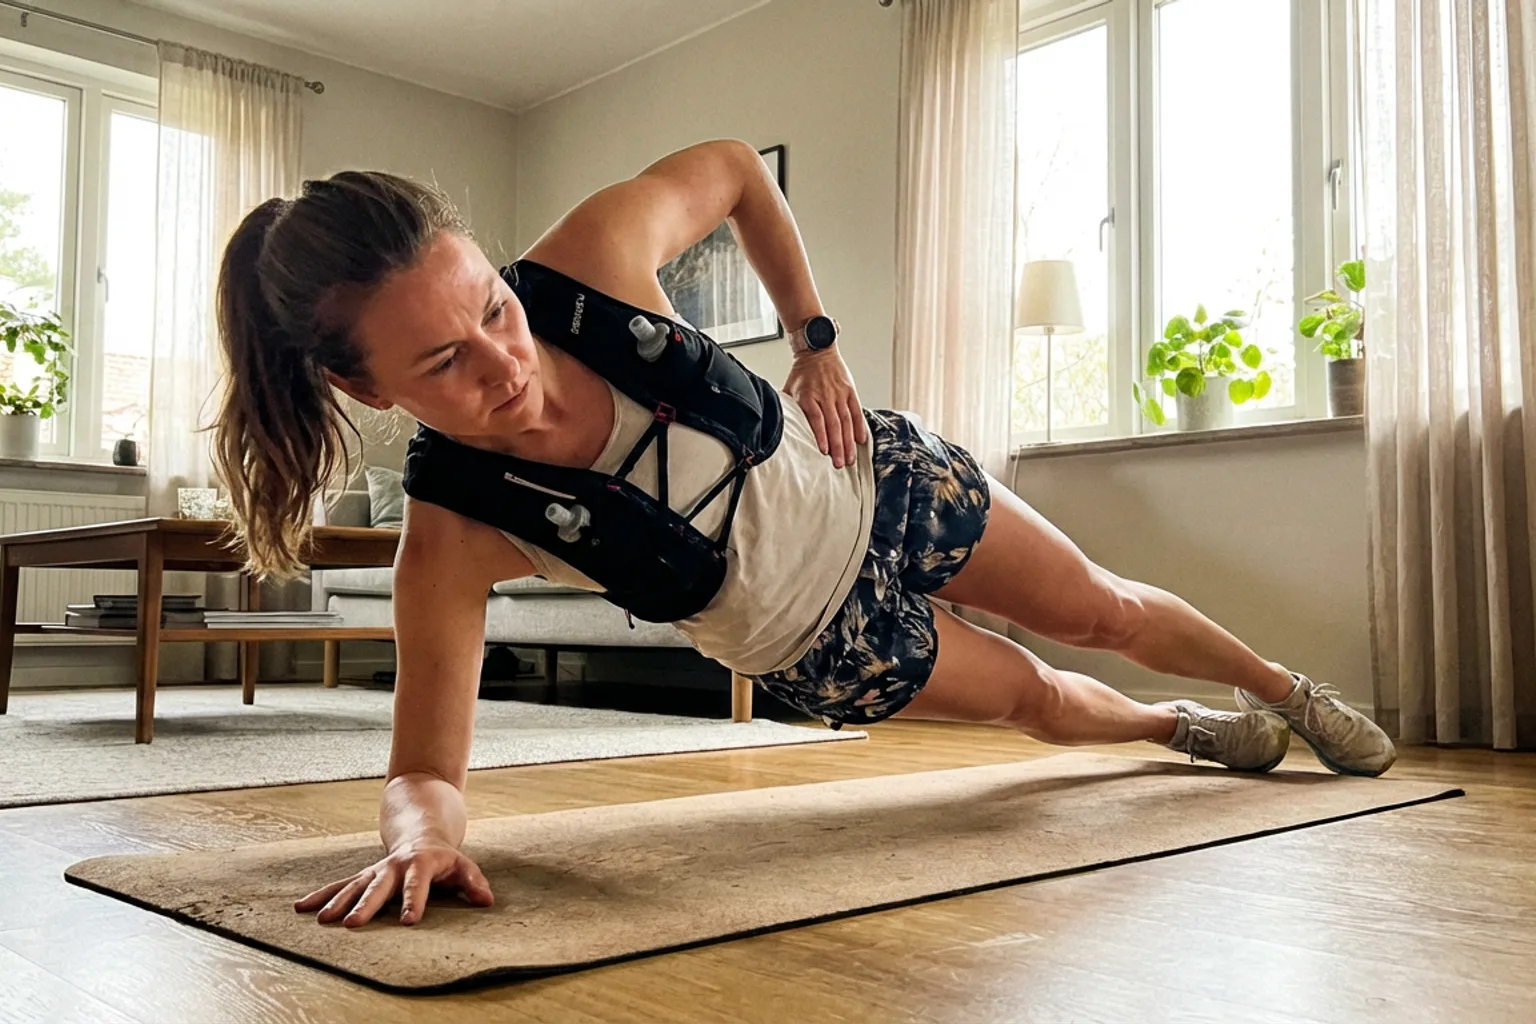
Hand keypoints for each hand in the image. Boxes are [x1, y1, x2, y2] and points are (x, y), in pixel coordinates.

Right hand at [294, 837, 493, 926]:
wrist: (421, 832)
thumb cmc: (445, 859)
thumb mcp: (463, 866)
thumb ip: (474, 883)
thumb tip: (487, 901)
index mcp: (420, 864)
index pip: (418, 884)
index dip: (414, 901)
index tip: (409, 922)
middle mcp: (394, 867)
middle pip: (379, 887)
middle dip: (366, 905)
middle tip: (353, 925)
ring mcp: (376, 870)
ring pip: (354, 885)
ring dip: (337, 901)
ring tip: (322, 920)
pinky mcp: (363, 875)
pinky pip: (339, 885)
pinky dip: (321, 896)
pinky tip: (300, 908)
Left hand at [784, 348, 867, 468]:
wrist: (818, 350)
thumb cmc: (802, 374)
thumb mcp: (789, 388)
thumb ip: (787, 408)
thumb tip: (774, 428)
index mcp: (808, 396)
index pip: (816, 418)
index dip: (821, 435)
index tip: (824, 451)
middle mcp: (825, 395)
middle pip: (833, 424)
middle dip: (837, 446)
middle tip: (839, 464)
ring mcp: (839, 393)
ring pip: (846, 421)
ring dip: (849, 442)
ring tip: (850, 459)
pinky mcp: (850, 391)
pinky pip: (856, 411)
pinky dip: (860, 426)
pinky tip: (861, 440)